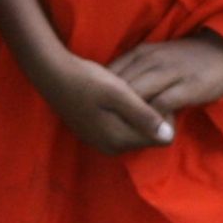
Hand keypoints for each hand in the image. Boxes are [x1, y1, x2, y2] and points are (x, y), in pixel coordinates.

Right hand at [35, 47, 180, 153]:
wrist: (52, 74)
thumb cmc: (86, 80)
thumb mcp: (119, 94)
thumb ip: (143, 116)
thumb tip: (170, 137)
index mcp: (119, 140)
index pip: (161, 137)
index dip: (164, 114)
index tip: (153, 93)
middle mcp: (112, 147)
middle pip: (147, 135)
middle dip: (151, 115)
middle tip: (140, 90)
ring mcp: (102, 142)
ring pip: (135, 130)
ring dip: (137, 113)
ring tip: (127, 91)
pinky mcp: (95, 133)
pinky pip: (121, 127)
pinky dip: (124, 113)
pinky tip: (115, 95)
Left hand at [110, 32, 222, 120]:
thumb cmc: (191, 58)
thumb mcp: (158, 58)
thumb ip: (139, 73)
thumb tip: (117, 96)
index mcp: (141, 53)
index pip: (109, 75)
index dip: (102, 97)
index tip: (102, 115)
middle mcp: (150, 60)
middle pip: (118, 89)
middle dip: (111, 111)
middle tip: (111, 131)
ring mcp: (168, 72)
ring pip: (135, 98)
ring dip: (130, 118)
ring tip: (128, 136)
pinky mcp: (187, 86)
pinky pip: (161, 106)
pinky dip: (153, 120)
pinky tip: (154, 131)